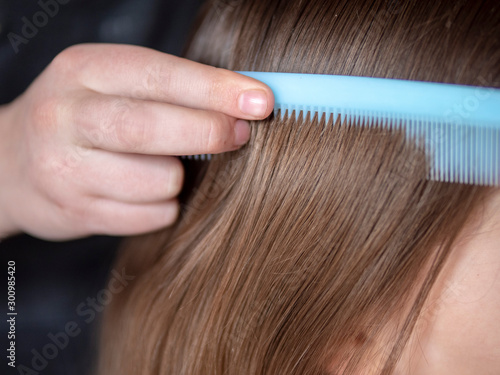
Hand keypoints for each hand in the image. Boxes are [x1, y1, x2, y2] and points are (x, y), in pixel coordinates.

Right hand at [0, 43, 273, 239]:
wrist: (11, 163)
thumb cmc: (85, 116)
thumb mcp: (111, 83)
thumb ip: (170, 88)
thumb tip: (244, 101)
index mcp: (84, 70)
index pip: (158, 76)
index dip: (214, 89)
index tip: (261, 101)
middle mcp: (66, 116)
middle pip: (150, 128)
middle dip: (209, 133)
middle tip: (240, 136)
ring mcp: (64, 168)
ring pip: (156, 180)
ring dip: (178, 177)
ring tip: (167, 168)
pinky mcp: (73, 211)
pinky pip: (148, 216)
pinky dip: (164, 207)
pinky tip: (149, 193)